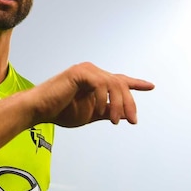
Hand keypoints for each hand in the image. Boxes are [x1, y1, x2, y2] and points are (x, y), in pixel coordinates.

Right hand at [31, 62, 153, 127]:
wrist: (40, 110)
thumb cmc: (61, 111)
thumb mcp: (90, 114)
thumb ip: (106, 112)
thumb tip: (124, 115)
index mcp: (95, 80)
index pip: (119, 80)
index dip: (136, 84)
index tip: (151, 86)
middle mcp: (92, 71)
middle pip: (120, 84)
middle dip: (129, 104)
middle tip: (132, 121)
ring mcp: (86, 70)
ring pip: (114, 84)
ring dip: (118, 105)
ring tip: (116, 121)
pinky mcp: (80, 72)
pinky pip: (101, 84)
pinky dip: (103, 100)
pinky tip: (98, 111)